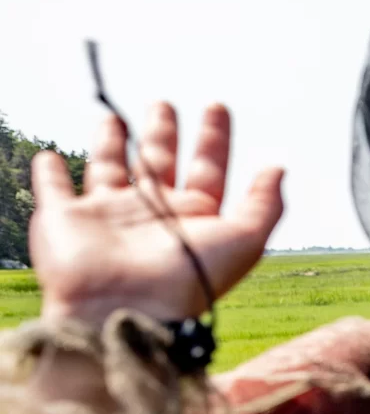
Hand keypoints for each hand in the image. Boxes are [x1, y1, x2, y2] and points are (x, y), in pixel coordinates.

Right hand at [29, 103, 283, 326]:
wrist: (125, 309)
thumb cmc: (188, 279)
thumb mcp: (244, 240)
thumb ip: (264, 204)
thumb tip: (278, 168)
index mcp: (194, 216)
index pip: (208, 167)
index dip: (214, 138)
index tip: (216, 106)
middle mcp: (152, 213)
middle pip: (158, 162)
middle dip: (162, 133)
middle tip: (163, 104)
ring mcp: (108, 215)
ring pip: (109, 168)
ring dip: (110, 143)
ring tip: (114, 117)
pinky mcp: (66, 219)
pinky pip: (53, 190)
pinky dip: (48, 174)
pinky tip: (48, 156)